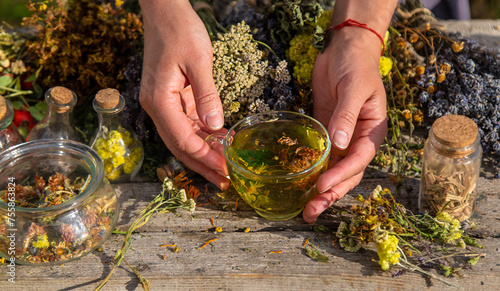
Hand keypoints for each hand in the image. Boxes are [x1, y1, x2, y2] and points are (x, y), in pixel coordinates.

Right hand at [139, 0, 228, 188]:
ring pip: (184, 138)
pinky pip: (188, 124)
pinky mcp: (174, 99)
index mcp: (160, 99)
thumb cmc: (180, 31)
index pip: (182, 138)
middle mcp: (158, 106)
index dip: (204, 157)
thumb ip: (207, 95)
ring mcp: (165, 104)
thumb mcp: (198, 60)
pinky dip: (204, 136)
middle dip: (203, 165)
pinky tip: (221, 144)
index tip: (225, 169)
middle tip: (226, 181)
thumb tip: (215, 127)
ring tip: (226, 169)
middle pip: (180, 145)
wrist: (165, 12)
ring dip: (205, 154)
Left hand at [302, 27, 387, 222]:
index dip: (341, 176)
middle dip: (330, 194)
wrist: (345, 48)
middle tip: (311, 212)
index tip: (322, 187)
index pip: (358, 160)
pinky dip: (311, 171)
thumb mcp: (354, 88)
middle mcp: (357, 140)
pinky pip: (320, 156)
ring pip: (332, 170)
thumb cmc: (356, 65)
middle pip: (346, 173)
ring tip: (305, 209)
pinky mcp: (324, 131)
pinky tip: (299, 184)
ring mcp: (340, 138)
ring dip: (320, 189)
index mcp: (372, 131)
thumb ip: (346, 116)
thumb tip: (339, 145)